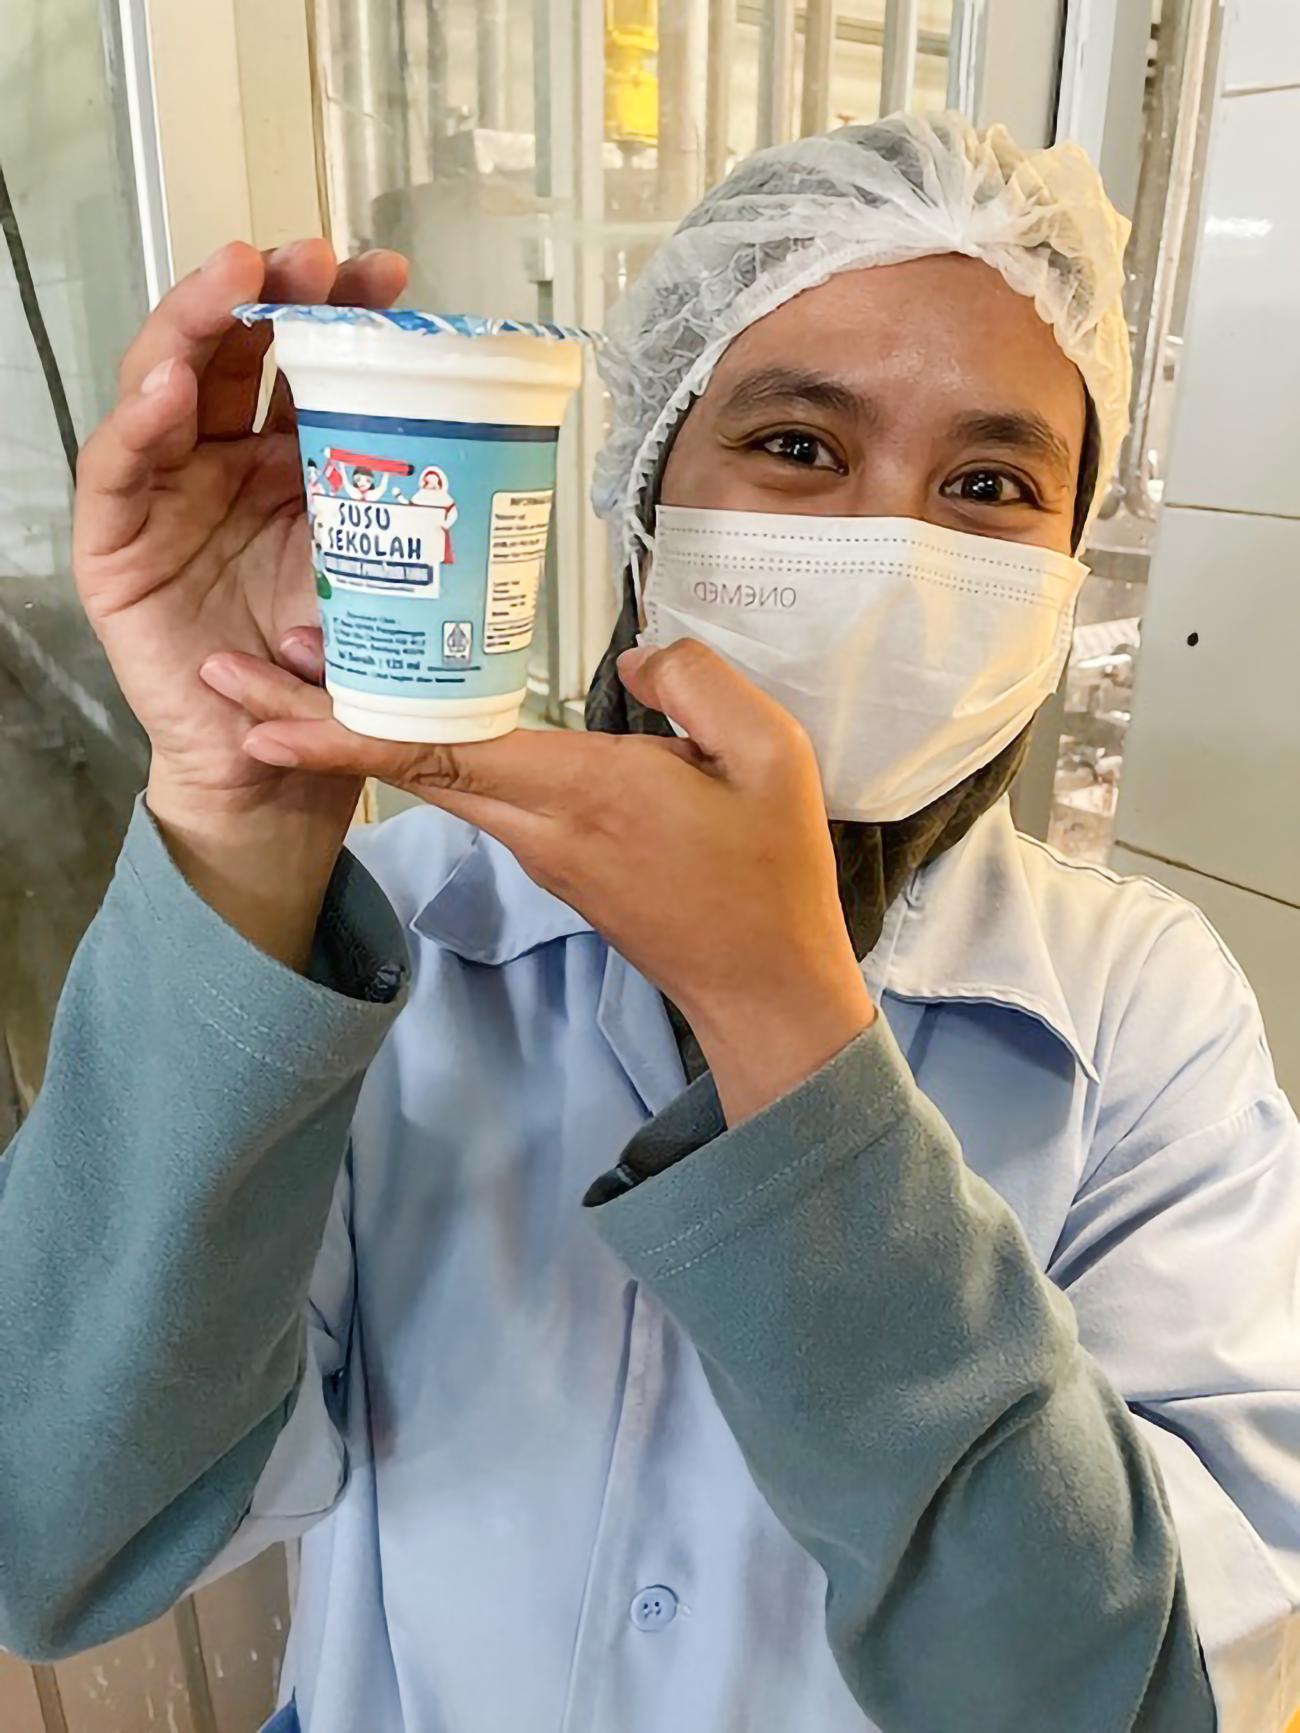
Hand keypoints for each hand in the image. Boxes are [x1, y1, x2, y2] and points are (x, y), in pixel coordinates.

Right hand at [73, 239, 408, 963]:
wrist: (278, 768)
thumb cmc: (332, 677)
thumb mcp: (385, 583)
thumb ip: (414, 518)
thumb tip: (499, 434)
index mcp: (295, 463)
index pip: (310, 365)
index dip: (343, 316)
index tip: (392, 279)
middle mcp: (226, 462)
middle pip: (237, 352)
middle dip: (273, 293)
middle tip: (314, 257)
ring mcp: (167, 495)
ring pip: (168, 383)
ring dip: (200, 323)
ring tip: (238, 278)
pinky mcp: (118, 545)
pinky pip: (119, 470)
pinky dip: (140, 422)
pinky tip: (172, 383)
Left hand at [199, 638, 875, 1118]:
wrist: (761, 985)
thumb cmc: (770, 877)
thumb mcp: (770, 758)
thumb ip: (697, 683)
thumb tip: (637, 658)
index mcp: (583, 793)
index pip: (443, 751)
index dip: (346, 730)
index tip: (259, 714)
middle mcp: (538, 825)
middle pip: (407, 764)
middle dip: (310, 723)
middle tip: (228, 674)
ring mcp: (538, 851)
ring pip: (435, 779)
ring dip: (361, 731)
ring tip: (304, 668)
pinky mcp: (553, 863)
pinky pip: (475, 796)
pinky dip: (421, 751)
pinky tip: (409, 710)